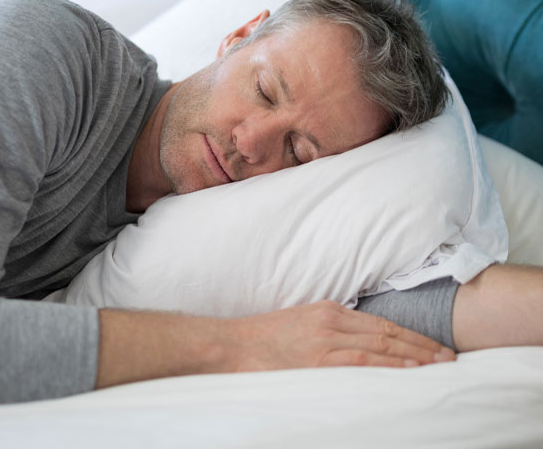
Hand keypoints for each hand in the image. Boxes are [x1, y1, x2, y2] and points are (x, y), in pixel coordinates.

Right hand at [224, 300, 455, 371]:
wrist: (230, 346)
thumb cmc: (260, 340)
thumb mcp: (298, 325)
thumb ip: (325, 331)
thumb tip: (354, 344)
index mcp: (327, 311)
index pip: (380, 323)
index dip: (411, 335)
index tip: (433, 346)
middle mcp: (330, 321)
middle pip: (387, 331)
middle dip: (422, 345)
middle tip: (450, 357)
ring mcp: (325, 339)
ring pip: (381, 345)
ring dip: (415, 356)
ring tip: (440, 366)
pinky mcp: (317, 359)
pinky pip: (362, 360)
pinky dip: (390, 363)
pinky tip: (410, 370)